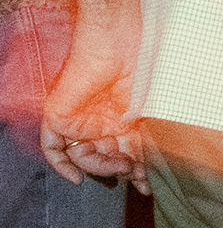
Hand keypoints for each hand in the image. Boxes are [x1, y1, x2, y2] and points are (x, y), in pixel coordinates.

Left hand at [42, 29, 147, 191]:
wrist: (119, 43)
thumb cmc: (142, 67)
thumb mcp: (155, 109)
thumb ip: (156, 136)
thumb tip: (165, 165)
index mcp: (125, 121)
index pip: (128, 154)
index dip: (138, 171)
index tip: (149, 184)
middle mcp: (103, 124)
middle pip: (108, 159)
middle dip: (124, 171)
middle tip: (137, 175)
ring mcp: (81, 121)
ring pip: (85, 158)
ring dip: (103, 168)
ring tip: (122, 164)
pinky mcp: (60, 116)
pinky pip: (53, 148)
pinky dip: (61, 165)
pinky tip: (77, 178)